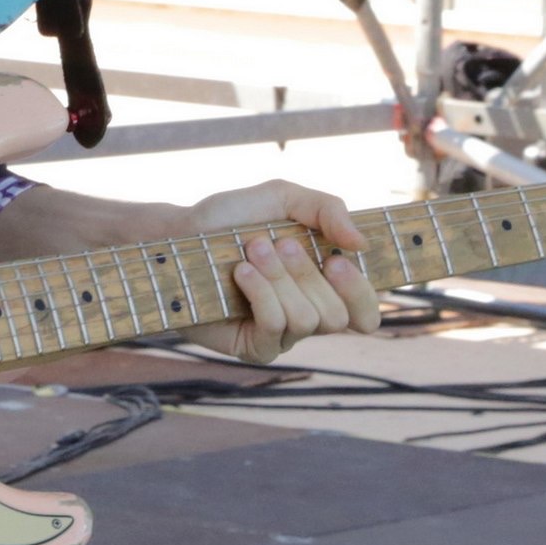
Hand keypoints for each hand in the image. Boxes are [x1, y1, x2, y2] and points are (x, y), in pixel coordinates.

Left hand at [185, 181, 380, 365]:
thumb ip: (328, 209)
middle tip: (282, 244)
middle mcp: (307, 314)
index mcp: (323, 285)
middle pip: (337, 316)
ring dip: (279, 278)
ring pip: (306, 321)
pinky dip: (261, 293)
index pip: (366, 313)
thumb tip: (361, 243)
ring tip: (252, 251)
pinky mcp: (252, 347)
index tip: (336, 259)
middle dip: (308, 275)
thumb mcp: (283, 197)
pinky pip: (274, 327)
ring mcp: (279, 335)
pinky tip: (241, 272)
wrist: (179, 234)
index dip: (360, 292)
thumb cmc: (231, 217)